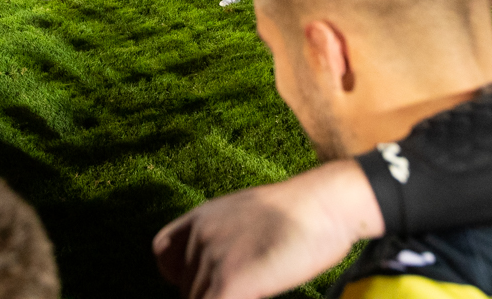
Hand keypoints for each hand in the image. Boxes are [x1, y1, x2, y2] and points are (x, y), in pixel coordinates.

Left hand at [152, 160, 381, 298]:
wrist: (327, 202)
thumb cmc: (301, 214)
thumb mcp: (250, 216)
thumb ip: (227, 239)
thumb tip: (227, 271)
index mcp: (202, 218)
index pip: (164, 256)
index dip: (182, 277)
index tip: (208, 286)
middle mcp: (200, 235)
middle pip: (187, 289)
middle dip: (214, 295)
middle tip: (249, 288)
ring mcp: (212, 258)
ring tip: (257, 289)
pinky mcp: (230, 281)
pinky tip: (257, 295)